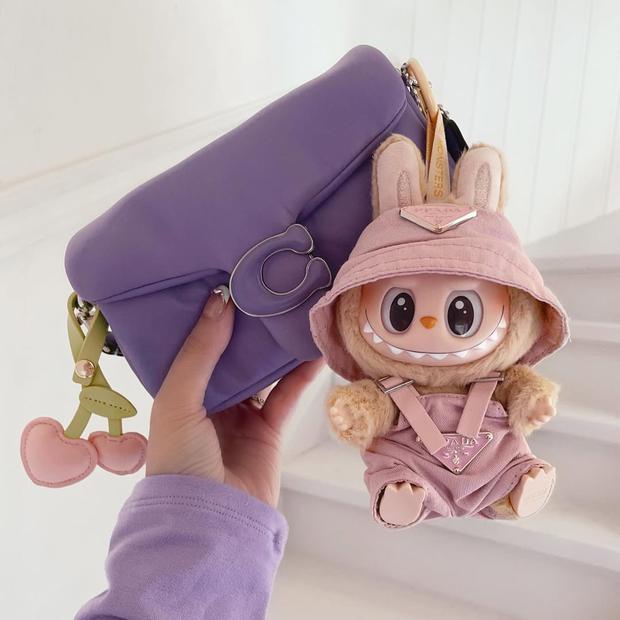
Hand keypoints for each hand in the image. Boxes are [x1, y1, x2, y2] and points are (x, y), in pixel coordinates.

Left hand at [146, 286, 323, 506]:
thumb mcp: (178, 401)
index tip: (226, 283)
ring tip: (291, 313)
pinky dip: (300, 375)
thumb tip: (220, 301)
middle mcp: (209, 401)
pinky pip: (286, 395)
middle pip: (232, 357)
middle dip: (247, 328)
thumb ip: (199, 353)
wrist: (212, 520)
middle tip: (264, 292)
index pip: (196, 347)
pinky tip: (313, 351)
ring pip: (262, 373)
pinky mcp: (269, 430)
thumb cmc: (181, 459)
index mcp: (179, 394)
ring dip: (276, 348)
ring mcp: (240, 416)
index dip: (210, 318)